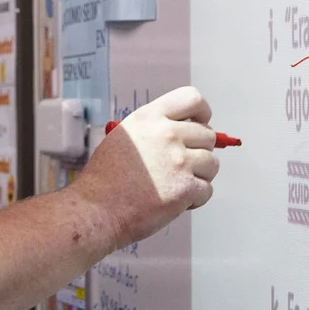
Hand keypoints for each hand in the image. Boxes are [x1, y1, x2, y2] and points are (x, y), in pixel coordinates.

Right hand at [75, 87, 219, 247]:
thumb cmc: (106, 179)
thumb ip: (155, 128)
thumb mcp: (126, 135)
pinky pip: (207, 189)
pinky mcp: (185, 188)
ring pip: (212, 164)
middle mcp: (166, 134)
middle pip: (208, 136)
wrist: (96, 210)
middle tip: (179, 167)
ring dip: (199, 176)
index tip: (199, 125)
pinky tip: (175, 200)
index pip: (193, 99)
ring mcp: (178, 161)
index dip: (202, 113)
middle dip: (198, 152)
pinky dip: (195, 198)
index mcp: (150, 117)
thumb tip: (186, 130)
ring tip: (175, 184)